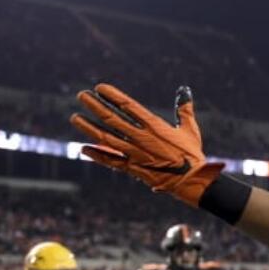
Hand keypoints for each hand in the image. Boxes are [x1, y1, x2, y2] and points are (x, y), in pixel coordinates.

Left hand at [70, 84, 224, 205]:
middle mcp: (142, 138)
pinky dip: (97, 155)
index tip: (99, 88)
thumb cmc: (192, 155)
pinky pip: (111, 161)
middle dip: (95, 106)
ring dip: (89, 128)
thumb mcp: (190, 130)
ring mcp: (136, 154)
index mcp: (155, 126)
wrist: (193, 181)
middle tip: (81, 96)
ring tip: (75, 118)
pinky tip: (84, 148)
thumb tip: (184, 91)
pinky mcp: (134, 169)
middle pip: (112, 119)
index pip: (128, 106)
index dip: (112, 96)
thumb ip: (184, 109)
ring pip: (106, 138)